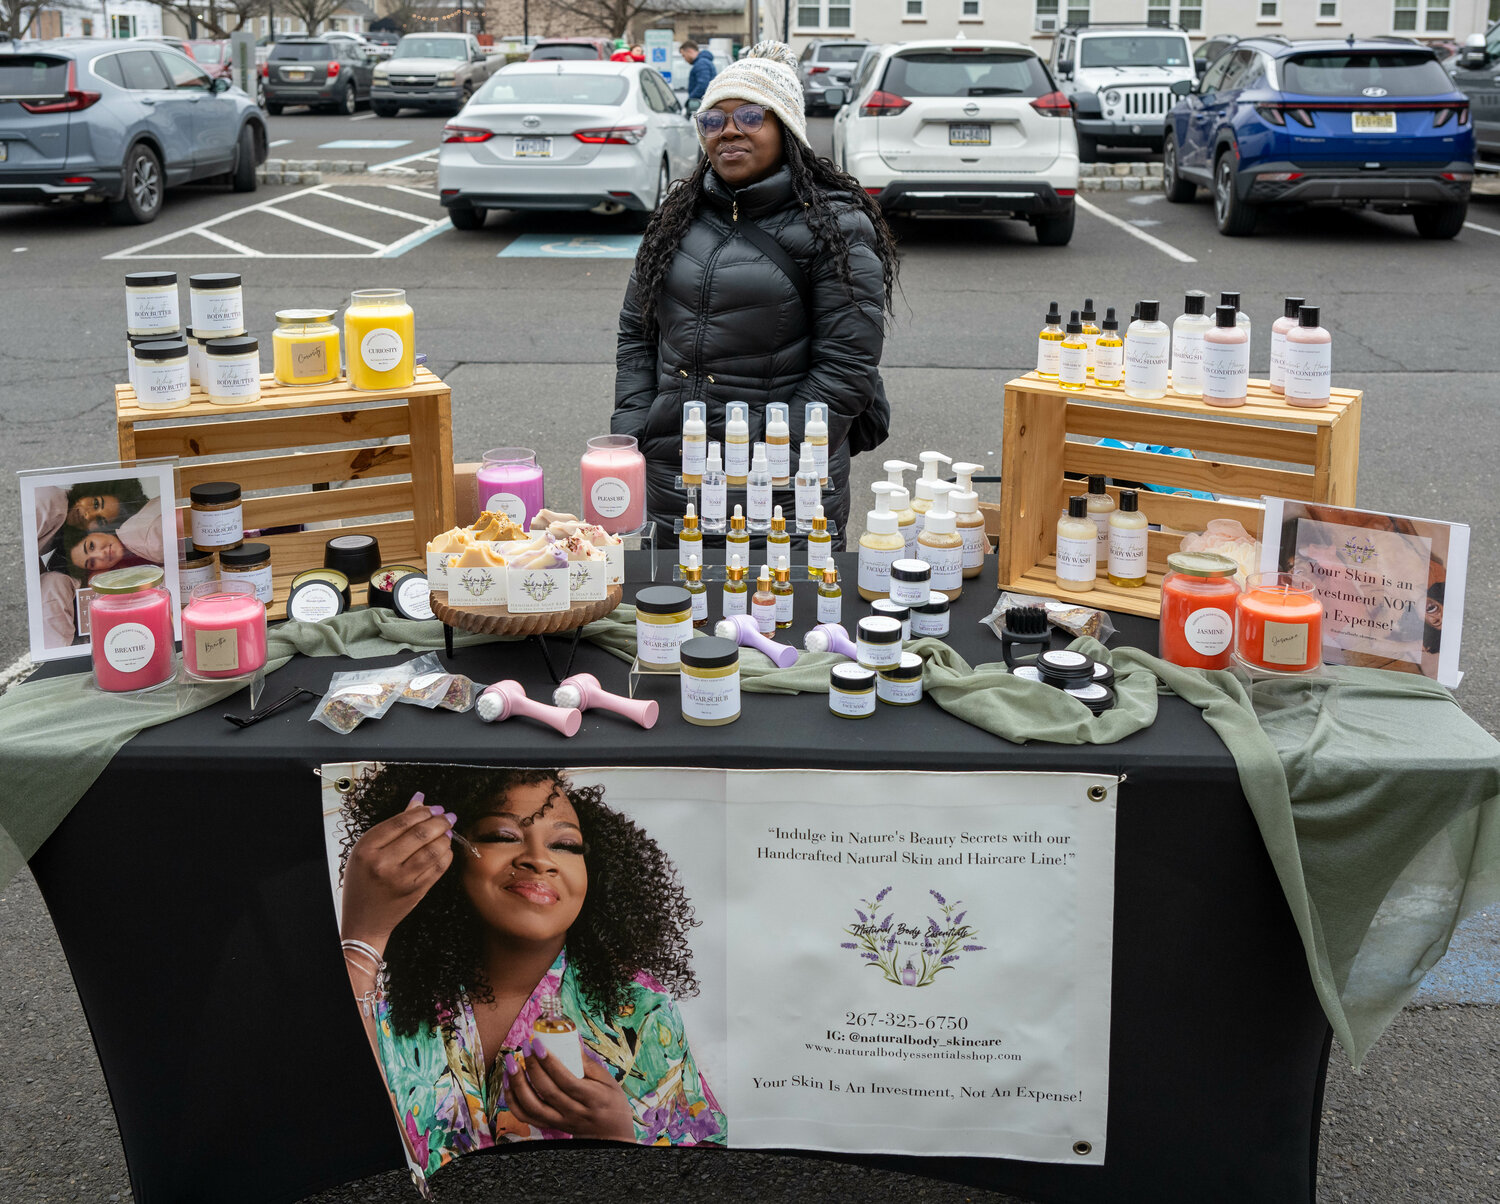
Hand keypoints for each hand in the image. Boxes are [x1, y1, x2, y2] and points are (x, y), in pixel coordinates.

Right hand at [340, 793, 454, 951]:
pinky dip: (447, 854)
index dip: (422, 811)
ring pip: (434, 849)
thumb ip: (393, 826)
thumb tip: (419, 800)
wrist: (364, 921)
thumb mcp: (368, 851)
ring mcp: (401, 879)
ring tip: (448, 831)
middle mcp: (383, 863)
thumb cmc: (363, 882)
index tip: (434, 808)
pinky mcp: (416, 891)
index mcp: (366, 849)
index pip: (401, 821)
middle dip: (440, 821)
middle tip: (447, 816)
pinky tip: (445, 849)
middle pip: (420, 833)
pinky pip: (439, 867)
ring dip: (446, 837)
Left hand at [504, 1042, 634, 1141]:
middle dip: (532, 1067)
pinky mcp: (550, 1127)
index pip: (566, 1080)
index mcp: (591, 1098)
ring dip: (517, 1084)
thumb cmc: (611, 1103)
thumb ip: (588, 1063)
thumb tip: (570, 1039)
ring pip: (531, 1107)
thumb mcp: (608, 1081)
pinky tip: (509, 1082)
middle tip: (525, 1047)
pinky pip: (525, 1117)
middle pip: (546, 1092)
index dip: (549, 1062)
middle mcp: (573, 1113)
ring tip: (511, 1064)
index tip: (538, 1044)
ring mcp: (559, 1122)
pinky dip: (513, 1100)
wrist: (610, 1136)